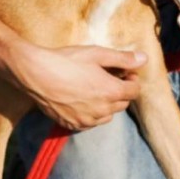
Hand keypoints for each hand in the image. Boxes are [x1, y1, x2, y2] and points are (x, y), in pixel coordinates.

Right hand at [11, 44, 145, 130]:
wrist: (35, 73)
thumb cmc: (67, 60)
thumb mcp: (98, 54)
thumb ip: (123, 58)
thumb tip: (144, 59)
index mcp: (112, 92)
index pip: (135, 91)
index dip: (132, 80)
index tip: (125, 72)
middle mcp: (102, 109)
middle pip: (123, 103)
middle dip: (121, 91)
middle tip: (110, 78)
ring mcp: (86, 119)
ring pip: (108, 115)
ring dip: (108, 104)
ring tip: (95, 89)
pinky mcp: (72, 124)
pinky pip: (91, 123)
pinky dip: (93, 114)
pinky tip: (83, 101)